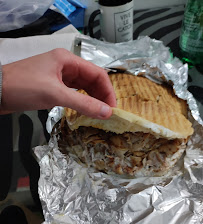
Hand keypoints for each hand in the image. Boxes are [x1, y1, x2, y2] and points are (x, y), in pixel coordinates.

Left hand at [1, 48, 115, 118]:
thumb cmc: (24, 87)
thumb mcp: (56, 95)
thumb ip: (83, 104)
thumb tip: (107, 113)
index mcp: (68, 60)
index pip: (97, 74)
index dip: (108, 91)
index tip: (113, 108)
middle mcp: (65, 65)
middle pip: (91, 80)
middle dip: (101, 96)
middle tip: (107, 113)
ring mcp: (59, 75)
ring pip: (82, 87)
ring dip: (92, 99)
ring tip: (99, 113)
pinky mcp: (53, 85)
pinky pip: (73, 92)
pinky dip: (81, 101)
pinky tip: (85, 110)